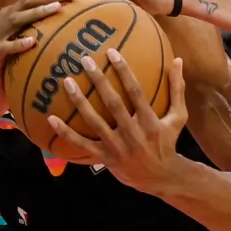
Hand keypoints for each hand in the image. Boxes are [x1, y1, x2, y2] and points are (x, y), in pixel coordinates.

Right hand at [0, 0, 79, 146]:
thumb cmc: (20, 67)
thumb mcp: (36, 46)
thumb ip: (50, 32)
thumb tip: (81, 24)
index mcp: (14, 15)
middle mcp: (3, 22)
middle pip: (27, 1)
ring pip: (16, 19)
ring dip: (37, 12)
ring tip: (56, 8)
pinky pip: (5, 47)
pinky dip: (18, 44)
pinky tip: (32, 42)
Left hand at [48, 49, 188, 194]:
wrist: (161, 177)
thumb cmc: (168, 142)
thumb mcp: (178, 117)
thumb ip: (177, 89)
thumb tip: (179, 60)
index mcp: (150, 121)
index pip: (135, 91)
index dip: (123, 71)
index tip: (111, 52)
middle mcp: (133, 133)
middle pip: (112, 103)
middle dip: (98, 80)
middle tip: (84, 60)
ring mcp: (117, 147)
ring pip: (94, 121)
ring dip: (79, 101)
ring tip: (66, 81)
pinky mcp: (105, 158)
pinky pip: (82, 144)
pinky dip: (66, 132)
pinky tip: (51, 118)